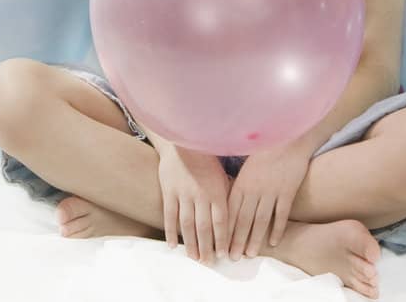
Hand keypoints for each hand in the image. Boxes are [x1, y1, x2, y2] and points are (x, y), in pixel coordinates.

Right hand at [156, 146, 231, 262]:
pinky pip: (169, 215)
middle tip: (209, 263)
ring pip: (187, 224)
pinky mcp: (169, 191)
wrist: (184, 143)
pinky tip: (173, 245)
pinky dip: (171, 231)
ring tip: (194, 258)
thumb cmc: (208, 162)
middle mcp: (201, 194)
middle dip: (207, 247)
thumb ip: (227, 197)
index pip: (221, 221)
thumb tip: (236, 220)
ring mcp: (183, 193)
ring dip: (190, 244)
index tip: (223, 255)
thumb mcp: (222, 177)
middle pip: (204, 227)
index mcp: (217, 191)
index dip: (222, 239)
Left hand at [226, 143, 312, 258]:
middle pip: (243, 220)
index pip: (229, 212)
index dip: (225, 231)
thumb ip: (237, 186)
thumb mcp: (246, 168)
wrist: (288, 139)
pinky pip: (281, 214)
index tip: (220, 245)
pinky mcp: (287, 191)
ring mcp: (271, 191)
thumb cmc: (264, 152)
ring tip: (250, 254)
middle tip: (233, 258)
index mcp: (241, 184)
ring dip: (254, 239)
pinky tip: (273, 242)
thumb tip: (224, 204)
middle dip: (236, 241)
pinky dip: (277, 229)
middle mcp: (254, 189)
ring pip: (260, 220)